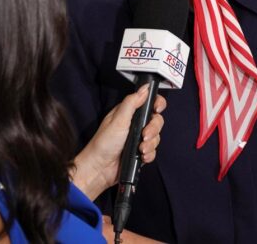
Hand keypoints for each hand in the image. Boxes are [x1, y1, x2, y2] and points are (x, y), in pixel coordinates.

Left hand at [71, 85, 166, 199]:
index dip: (157, 104)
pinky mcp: (140, 152)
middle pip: (156, 120)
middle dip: (153, 129)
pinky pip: (153, 151)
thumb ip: (132, 102)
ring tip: (140, 149)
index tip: (157, 109)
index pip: (149, 103)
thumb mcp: (118, 119)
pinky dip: (149, 154)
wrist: (100, 169)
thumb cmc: (104, 143)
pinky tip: (141, 157)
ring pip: (156, 137)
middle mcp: (135, 124)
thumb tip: (145, 88)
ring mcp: (138, 138)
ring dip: (151, 144)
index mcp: (129, 112)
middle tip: (144, 135)